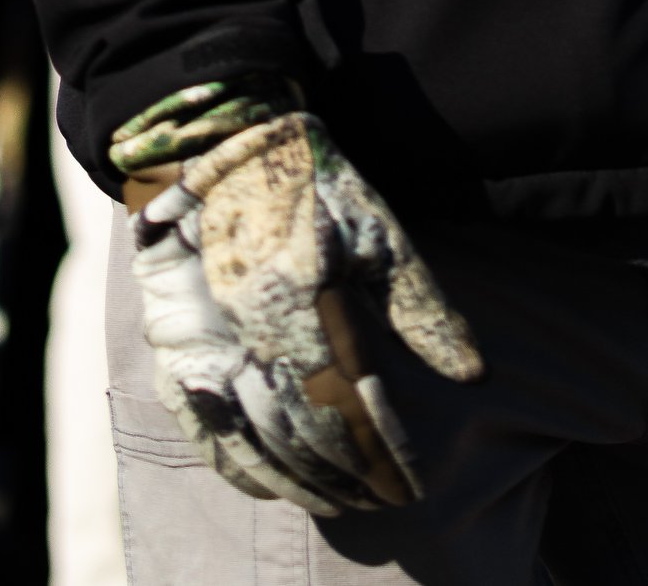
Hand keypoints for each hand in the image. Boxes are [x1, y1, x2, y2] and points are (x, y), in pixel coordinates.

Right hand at [110, 83, 481, 516]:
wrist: (219, 145)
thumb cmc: (311, 180)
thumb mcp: (377, 227)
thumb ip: (419, 305)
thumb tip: (472, 373)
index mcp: (301, 295)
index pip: (346, 400)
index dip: (378, 450)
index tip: (410, 485)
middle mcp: (247, 325)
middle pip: (299, 428)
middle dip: (345, 475)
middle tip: (383, 502)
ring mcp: (204, 336)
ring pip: (253, 435)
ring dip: (298, 480)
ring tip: (340, 503)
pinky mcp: (175, 343)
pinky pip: (202, 424)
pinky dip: (238, 464)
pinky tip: (271, 487)